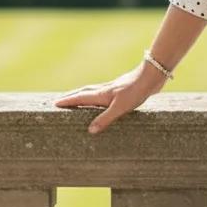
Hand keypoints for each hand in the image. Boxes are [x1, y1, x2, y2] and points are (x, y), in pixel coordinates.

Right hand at [52, 61, 166, 134]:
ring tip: (76, 98)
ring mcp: (114, 88)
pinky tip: (103, 98)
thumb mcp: (120, 108)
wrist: (152, 76)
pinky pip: (104, 92)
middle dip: (71, 97)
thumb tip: (90, 130)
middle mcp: (105, 90)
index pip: (80, 98)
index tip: (54, 103)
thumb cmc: (136, 91)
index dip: (68, 101)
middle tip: (59, 100)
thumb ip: (105, 118)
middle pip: (83, 92)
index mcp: (102, 95)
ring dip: (82, 95)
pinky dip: (96, 95)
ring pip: (93, 91)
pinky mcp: (122, 89)